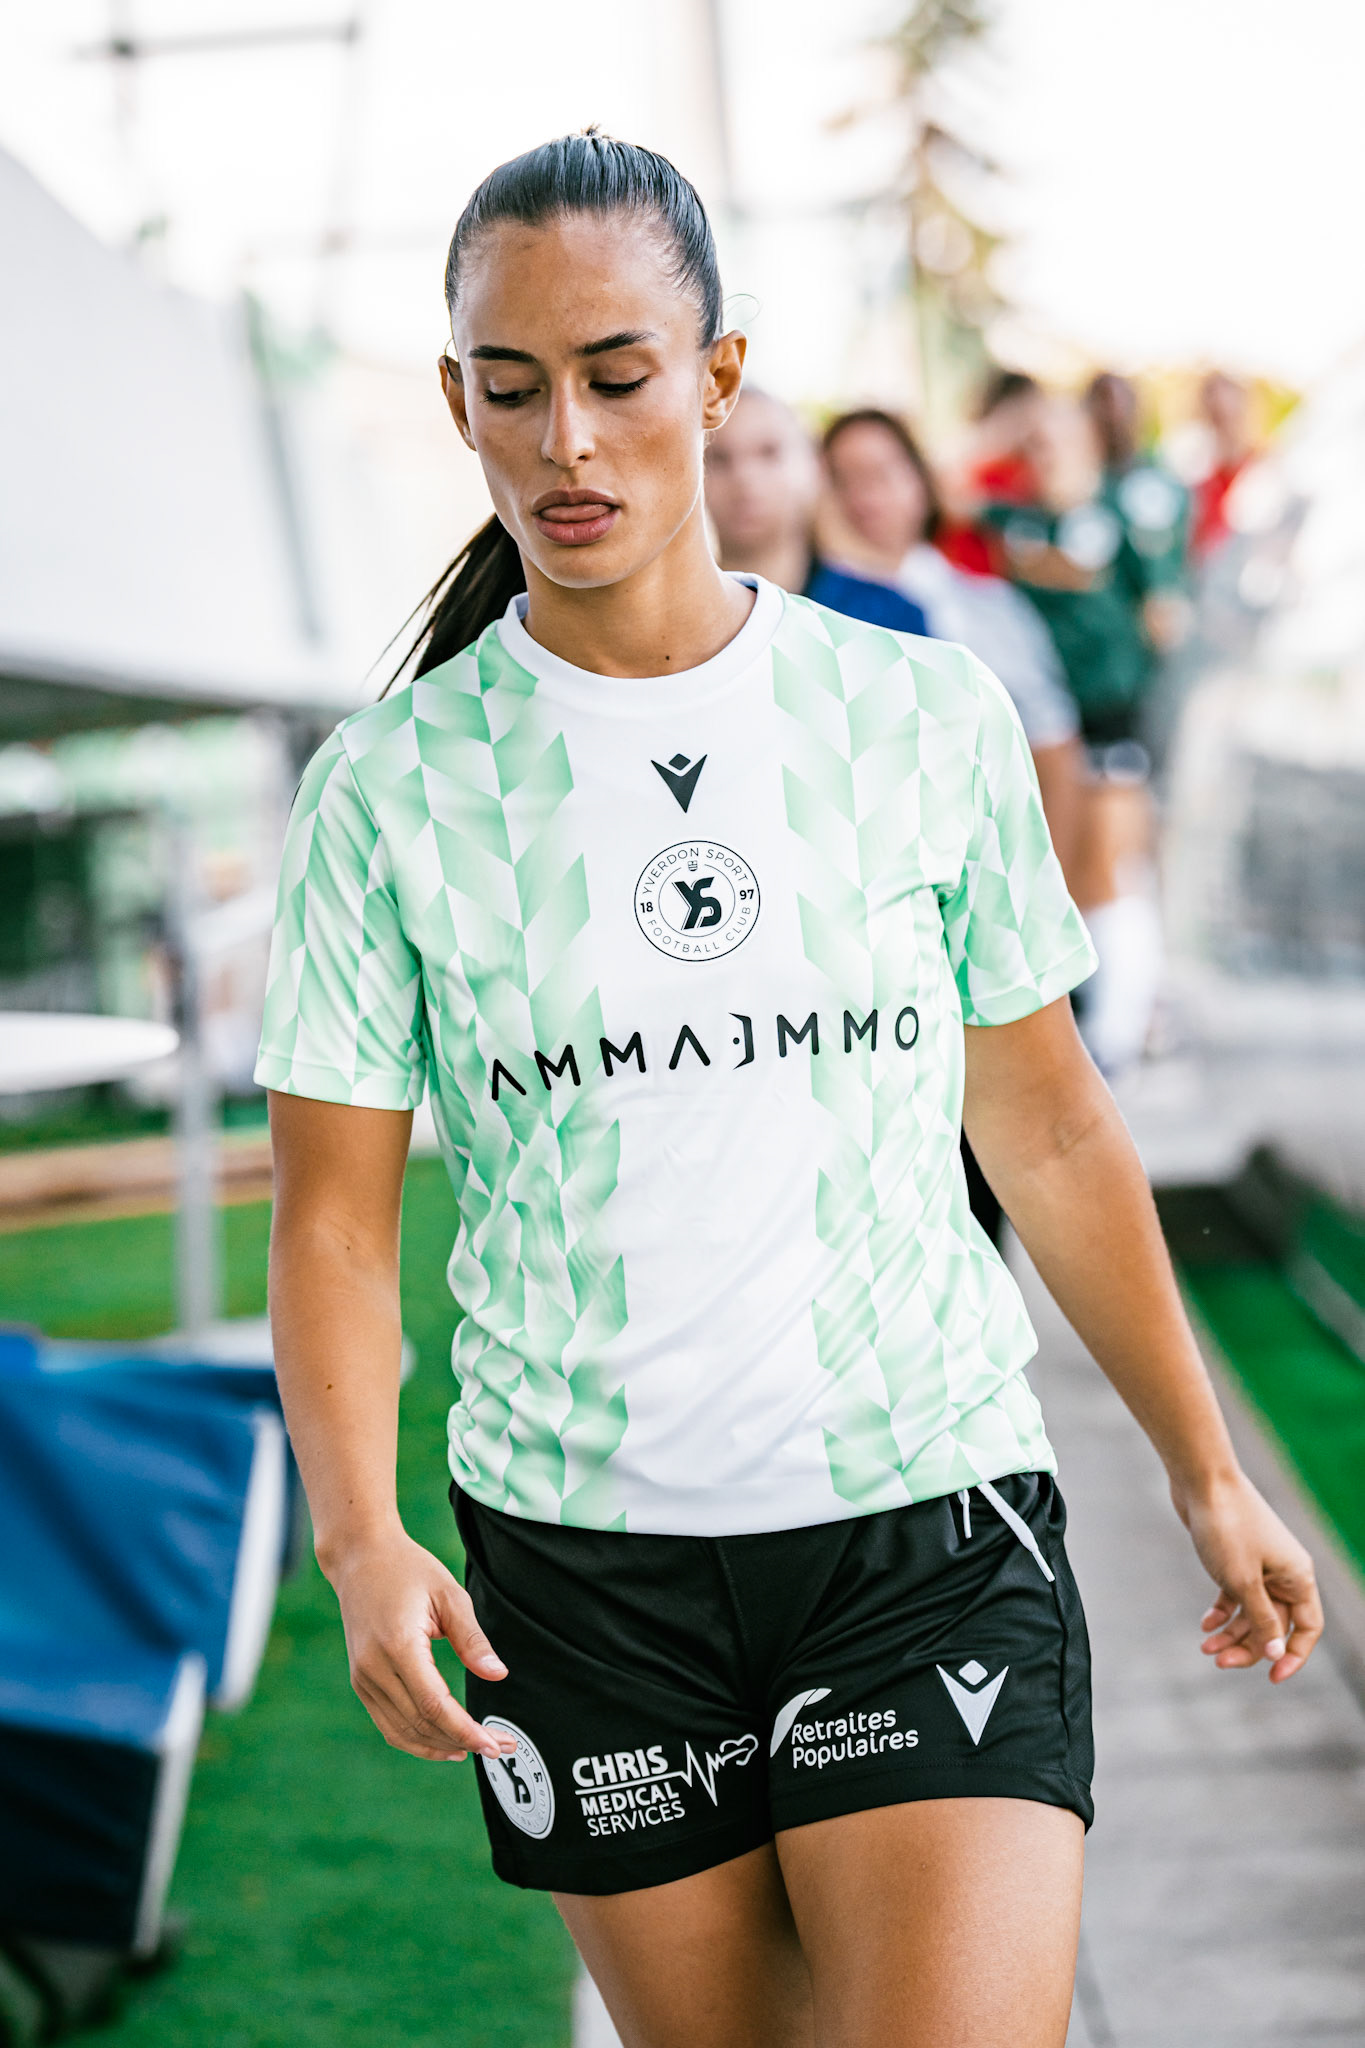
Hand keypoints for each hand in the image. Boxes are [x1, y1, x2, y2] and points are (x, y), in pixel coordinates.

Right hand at [326, 1527, 516, 1761]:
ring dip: (440, 1747)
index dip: (465, 1730)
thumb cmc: (408, 1570)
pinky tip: (443, 1743)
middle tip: (500, 1745)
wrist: (360, 1558)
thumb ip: (472, 1639)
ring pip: (402, 1732)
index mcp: (397, 1646)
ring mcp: (363, 1678)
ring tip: (476, 1748)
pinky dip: (416, 1741)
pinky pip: (388, 1724)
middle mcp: (374, 1669)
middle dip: (462, 1741)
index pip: (433, 1705)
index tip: (494, 1743)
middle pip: (421, 1724)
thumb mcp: (449, 1595)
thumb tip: (498, 1674)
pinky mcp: (361, 1682)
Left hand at [1172, 1470, 1322, 1682]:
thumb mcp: (1243, 1581)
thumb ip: (1261, 1619)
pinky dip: (1221, 1611)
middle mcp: (1283, 1573)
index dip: (1293, 1655)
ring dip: (1231, 1632)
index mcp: (1298, 1577)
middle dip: (1249, 1647)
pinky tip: (1204, 1625)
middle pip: (1274, 1625)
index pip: (1307, 1629)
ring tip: (1205, 1648)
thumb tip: (1275, 1652)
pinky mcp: (1235, 1558)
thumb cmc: (1226, 1528)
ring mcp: (1259, 1565)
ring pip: (1251, 1612)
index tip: (1273, 1677)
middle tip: (1219, 1662)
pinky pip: (1234, 1595)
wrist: (1201, 1480)